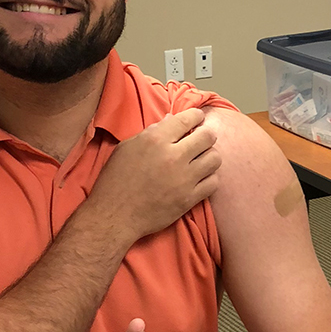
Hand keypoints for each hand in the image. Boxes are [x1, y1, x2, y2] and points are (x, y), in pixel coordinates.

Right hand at [86, 108, 220, 241]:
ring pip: (215, 158)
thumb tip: (171, 120)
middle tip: (200, 139)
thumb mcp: (127, 147)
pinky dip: (209, 177)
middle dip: (206, 135)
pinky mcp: (189, 199)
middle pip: (207, 137)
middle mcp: (173, 156)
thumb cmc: (116, 179)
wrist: (115, 215)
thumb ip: (152, 132)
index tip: (197, 119)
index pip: (188, 119)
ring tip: (200, 159)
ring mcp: (184, 179)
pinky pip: (213, 182)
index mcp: (155, 140)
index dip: (196, 116)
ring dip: (209, 156)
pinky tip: (199, 177)